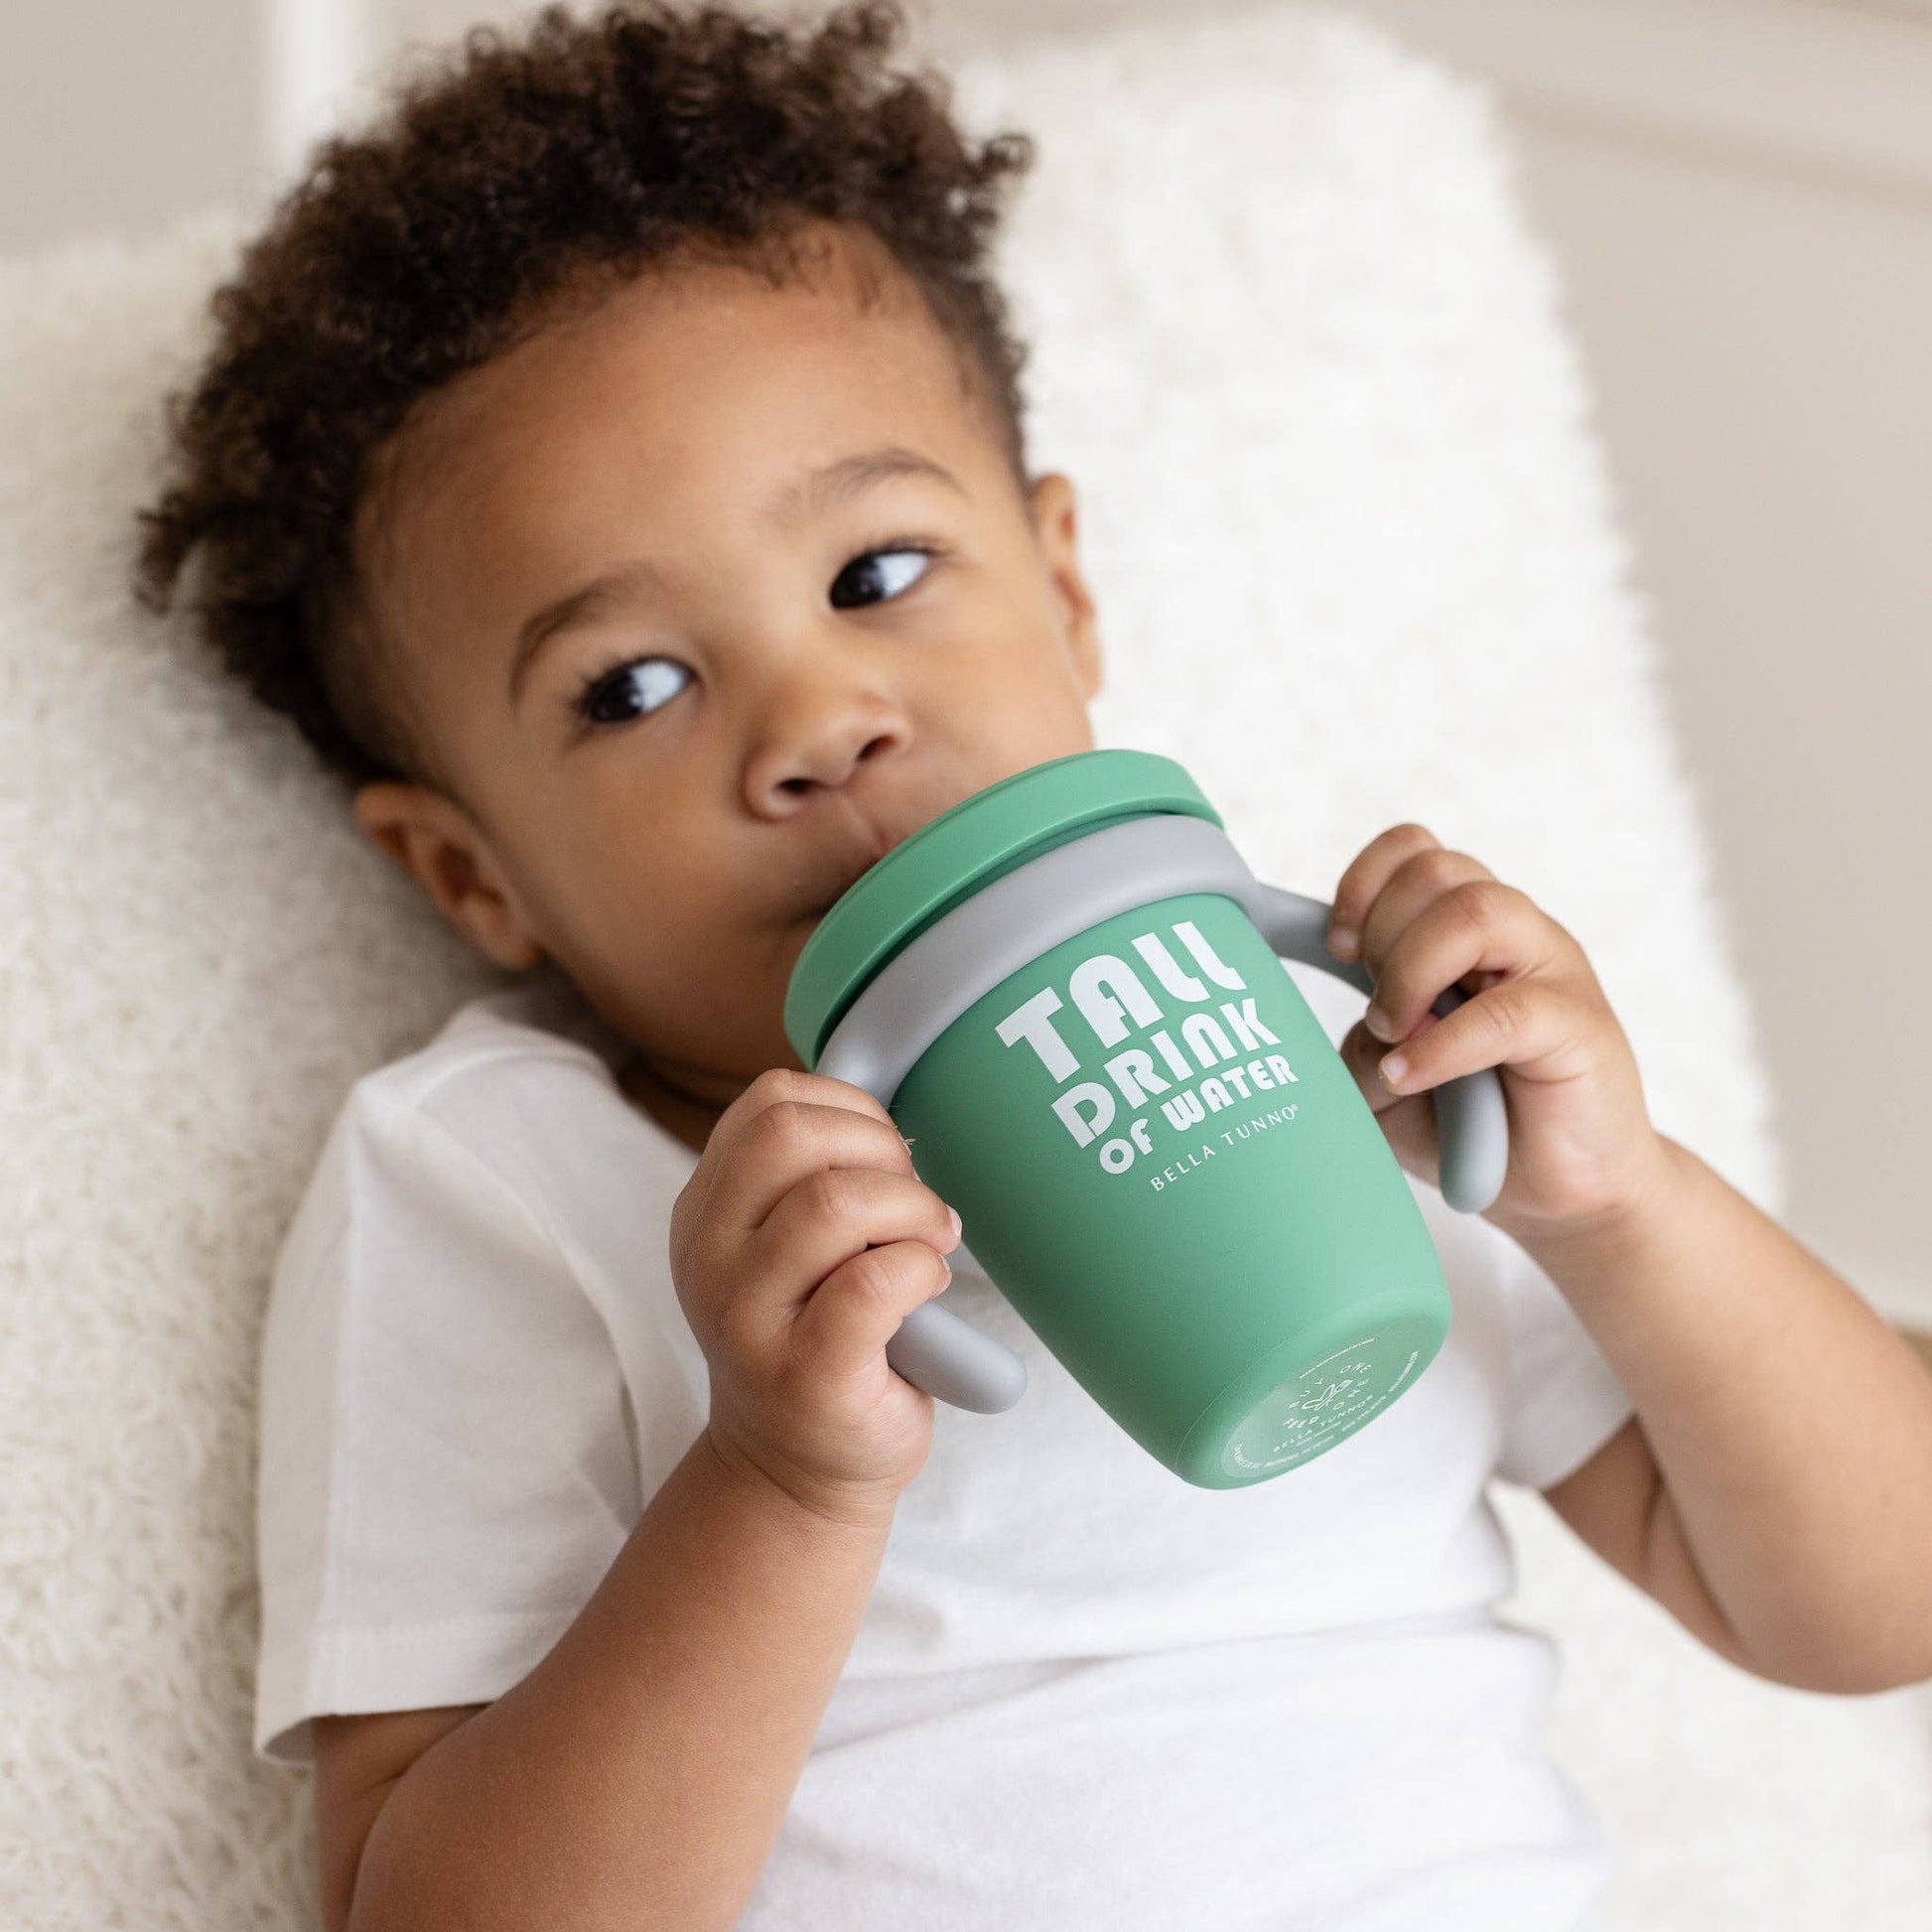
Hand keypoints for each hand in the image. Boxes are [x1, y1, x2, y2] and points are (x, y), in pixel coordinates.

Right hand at [668, 1066, 962, 1526]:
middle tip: (916, 1203)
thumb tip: (890, 1121)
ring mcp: (747, 1320)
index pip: (773, 1100)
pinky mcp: (804, 1375)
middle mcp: (708, 1257)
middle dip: (881, 1152)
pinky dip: (921, 1268)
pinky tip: (928, 1289)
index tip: (888, 1160)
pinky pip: (873, 1283)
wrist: (796, 1473)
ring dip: (913, 1210)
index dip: (853, 1110)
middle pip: (792, 1135)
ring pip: (835, 1202)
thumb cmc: (819, 1340)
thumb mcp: (787, 1248)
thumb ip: (813, 1178)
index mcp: (705, 1210)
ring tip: (932, 1244)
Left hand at [1324, 822, 1674, 1239]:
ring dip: (1410, 971)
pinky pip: (1506, 1011)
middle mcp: (1510, 936)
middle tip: (1379, 1012)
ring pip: (1477, 911)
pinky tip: (1411, 1076)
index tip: (1336, 946)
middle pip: (1435, 872)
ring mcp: (1550, 972)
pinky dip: (1442, 1044)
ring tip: (1395, 1034)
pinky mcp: (1578, 1026)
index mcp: (1463, 932)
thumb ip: (1360, 1044)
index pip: (1413, 851)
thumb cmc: (1468, 1129)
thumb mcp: (1383, 1086)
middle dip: (1381, 934)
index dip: (1363, 883)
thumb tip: (1364, 1022)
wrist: (1557, 1192)